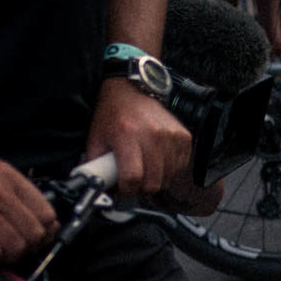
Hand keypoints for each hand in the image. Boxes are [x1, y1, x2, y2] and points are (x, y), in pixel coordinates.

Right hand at [0, 139, 57, 263]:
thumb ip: (12, 190)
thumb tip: (37, 218)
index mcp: (7, 176)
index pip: (46, 212)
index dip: (47, 231)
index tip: (41, 237)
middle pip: (34, 234)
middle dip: (31, 246)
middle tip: (20, 247)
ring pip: (15, 246)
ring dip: (11, 255)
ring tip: (1, 250)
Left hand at [86, 78, 193, 198]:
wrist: (131, 90)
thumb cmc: (113, 115)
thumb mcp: (96, 139)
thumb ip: (96, 166)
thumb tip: (101, 189)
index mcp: (126, 135)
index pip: (133, 177)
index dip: (127, 189)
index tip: (123, 187)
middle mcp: (152, 134)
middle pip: (153, 182)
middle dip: (141, 188)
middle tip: (134, 180)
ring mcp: (170, 135)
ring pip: (168, 178)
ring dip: (156, 179)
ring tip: (145, 168)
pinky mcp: (183, 136)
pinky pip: (180, 167)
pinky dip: (170, 169)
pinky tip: (158, 160)